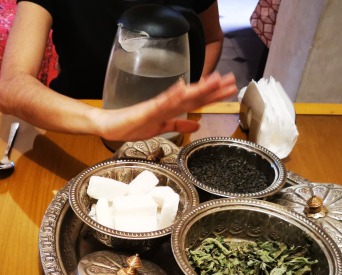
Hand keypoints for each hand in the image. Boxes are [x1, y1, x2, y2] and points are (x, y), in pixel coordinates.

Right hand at [93, 72, 237, 141]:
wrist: (110, 125)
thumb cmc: (132, 125)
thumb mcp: (161, 128)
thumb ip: (178, 123)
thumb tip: (197, 124)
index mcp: (171, 108)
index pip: (196, 100)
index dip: (213, 95)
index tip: (229, 89)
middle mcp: (166, 103)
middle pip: (194, 95)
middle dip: (213, 89)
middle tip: (232, 80)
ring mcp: (157, 106)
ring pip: (181, 96)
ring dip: (198, 88)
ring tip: (215, 80)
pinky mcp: (146, 110)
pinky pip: (161, 103)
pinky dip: (172, 95)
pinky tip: (182, 88)